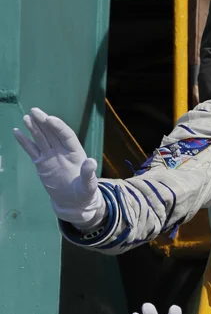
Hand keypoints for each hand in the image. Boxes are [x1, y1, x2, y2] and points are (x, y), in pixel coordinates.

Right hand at [13, 107, 106, 230]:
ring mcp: (50, 155)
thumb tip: (91, 162)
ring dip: (34, 128)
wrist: (73, 202)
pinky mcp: (41, 163)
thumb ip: (88, 174)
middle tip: (35, 111)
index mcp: (75, 152)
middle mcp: (62, 150)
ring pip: (41, 138)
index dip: (59, 126)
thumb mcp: (88, 185)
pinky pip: (32, 150)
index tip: (50, 119)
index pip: (66, 135)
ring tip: (27, 117)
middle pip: (52, 133)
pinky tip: (17, 131)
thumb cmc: (84, 193)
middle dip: (44, 122)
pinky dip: (24, 141)